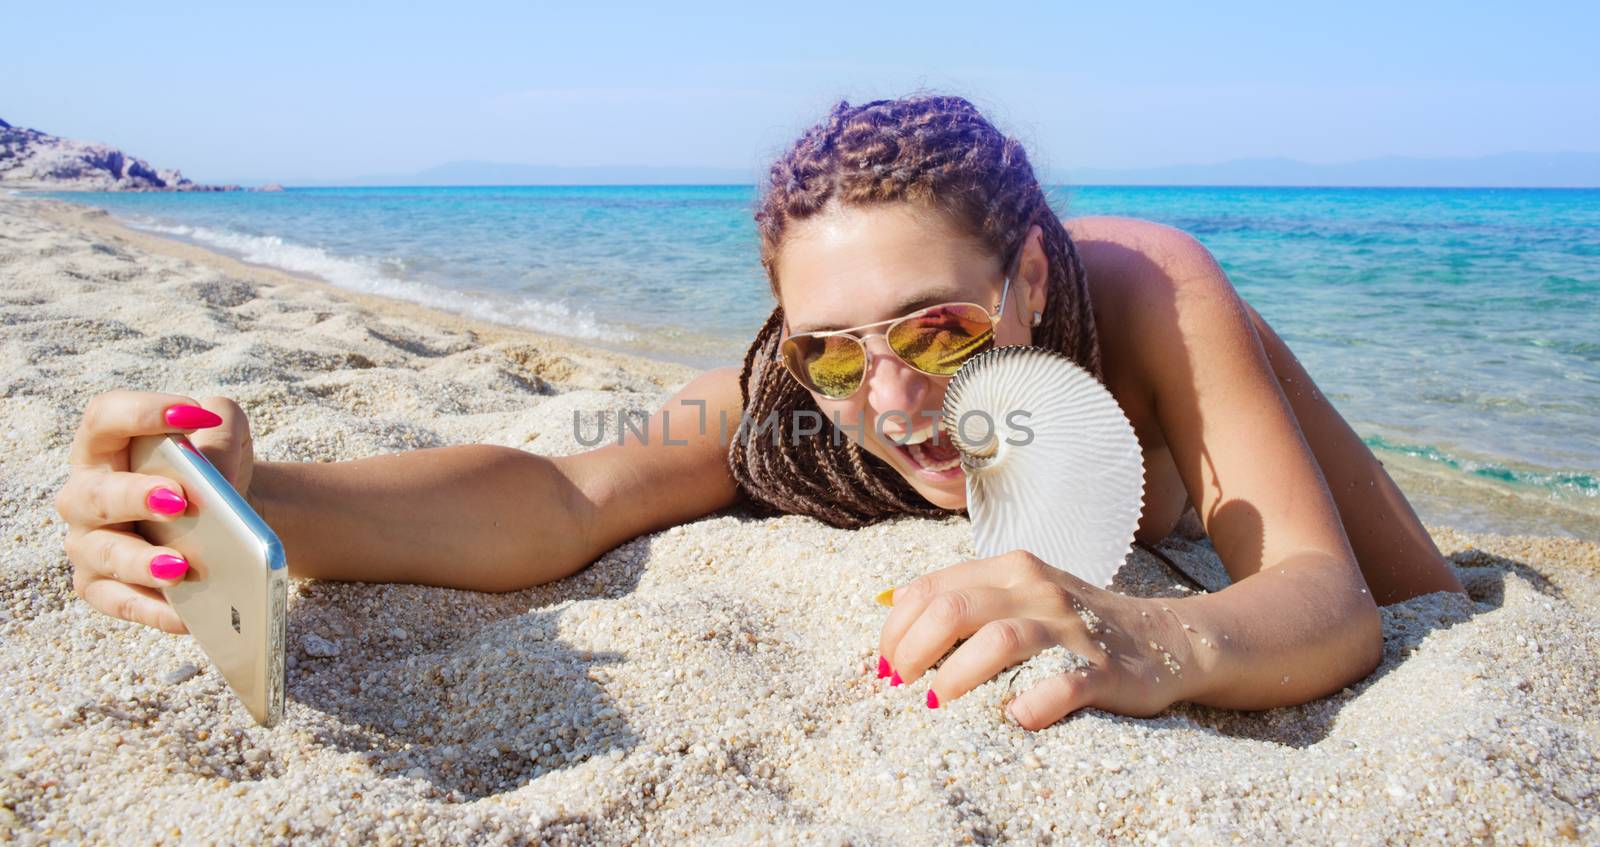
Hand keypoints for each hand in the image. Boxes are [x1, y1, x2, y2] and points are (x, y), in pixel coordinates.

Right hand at [55, 390, 255, 633]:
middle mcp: (86, 493)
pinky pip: (118, 602)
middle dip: (134, 497)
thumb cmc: (215, 467)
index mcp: (107, 445)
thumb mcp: (225, 434)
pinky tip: (186, 616)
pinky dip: (151, 611)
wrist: (229, 517)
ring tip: (182, 567)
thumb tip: (212, 471)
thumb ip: (219, 432)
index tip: (189, 412)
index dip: (141, 412)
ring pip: (103, 554)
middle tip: (178, 501)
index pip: (106, 417)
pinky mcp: (102, 586)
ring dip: (140, 563)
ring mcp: (90, 542)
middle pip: (95, 494)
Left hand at [876, 549, 1195, 729]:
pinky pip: (1060, 687)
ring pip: (999, 640)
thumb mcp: (1021, 592)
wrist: (1167, 638)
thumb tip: (894, 612)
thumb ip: (967, 596)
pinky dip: (1031, 705)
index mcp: (1011, 568)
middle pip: (954, 609)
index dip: (895, 628)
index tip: (885, 664)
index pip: (931, 588)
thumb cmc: (1074, 622)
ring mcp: (1070, 628)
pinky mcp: (1101, 670)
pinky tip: (1013, 718)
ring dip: (957, 675)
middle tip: (901, 686)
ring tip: (937, 704)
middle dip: (913, 650)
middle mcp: (1037, 589)